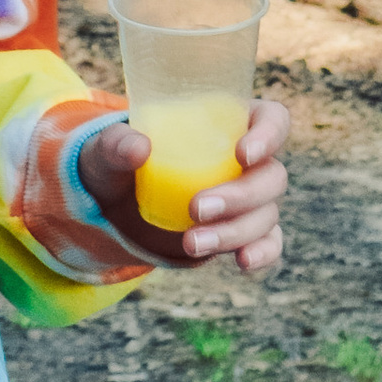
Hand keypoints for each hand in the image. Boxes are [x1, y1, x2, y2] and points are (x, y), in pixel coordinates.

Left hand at [77, 96, 290, 275]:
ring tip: (191, 243)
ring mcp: (250, 199)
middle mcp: (250, 161)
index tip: (242, 154)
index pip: (272, 120)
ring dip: (235, 231)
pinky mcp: (243, 232)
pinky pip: (269, 242)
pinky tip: (244, 262)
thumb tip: (139, 148)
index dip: (268, 135)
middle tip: (196, 208)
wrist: (118, 206)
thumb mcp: (109, 150)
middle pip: (271, 176)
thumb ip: (117, 144)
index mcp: (231, 122)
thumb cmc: (120, 163)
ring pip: (267, 214)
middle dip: (240, 196)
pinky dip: (263, 252)